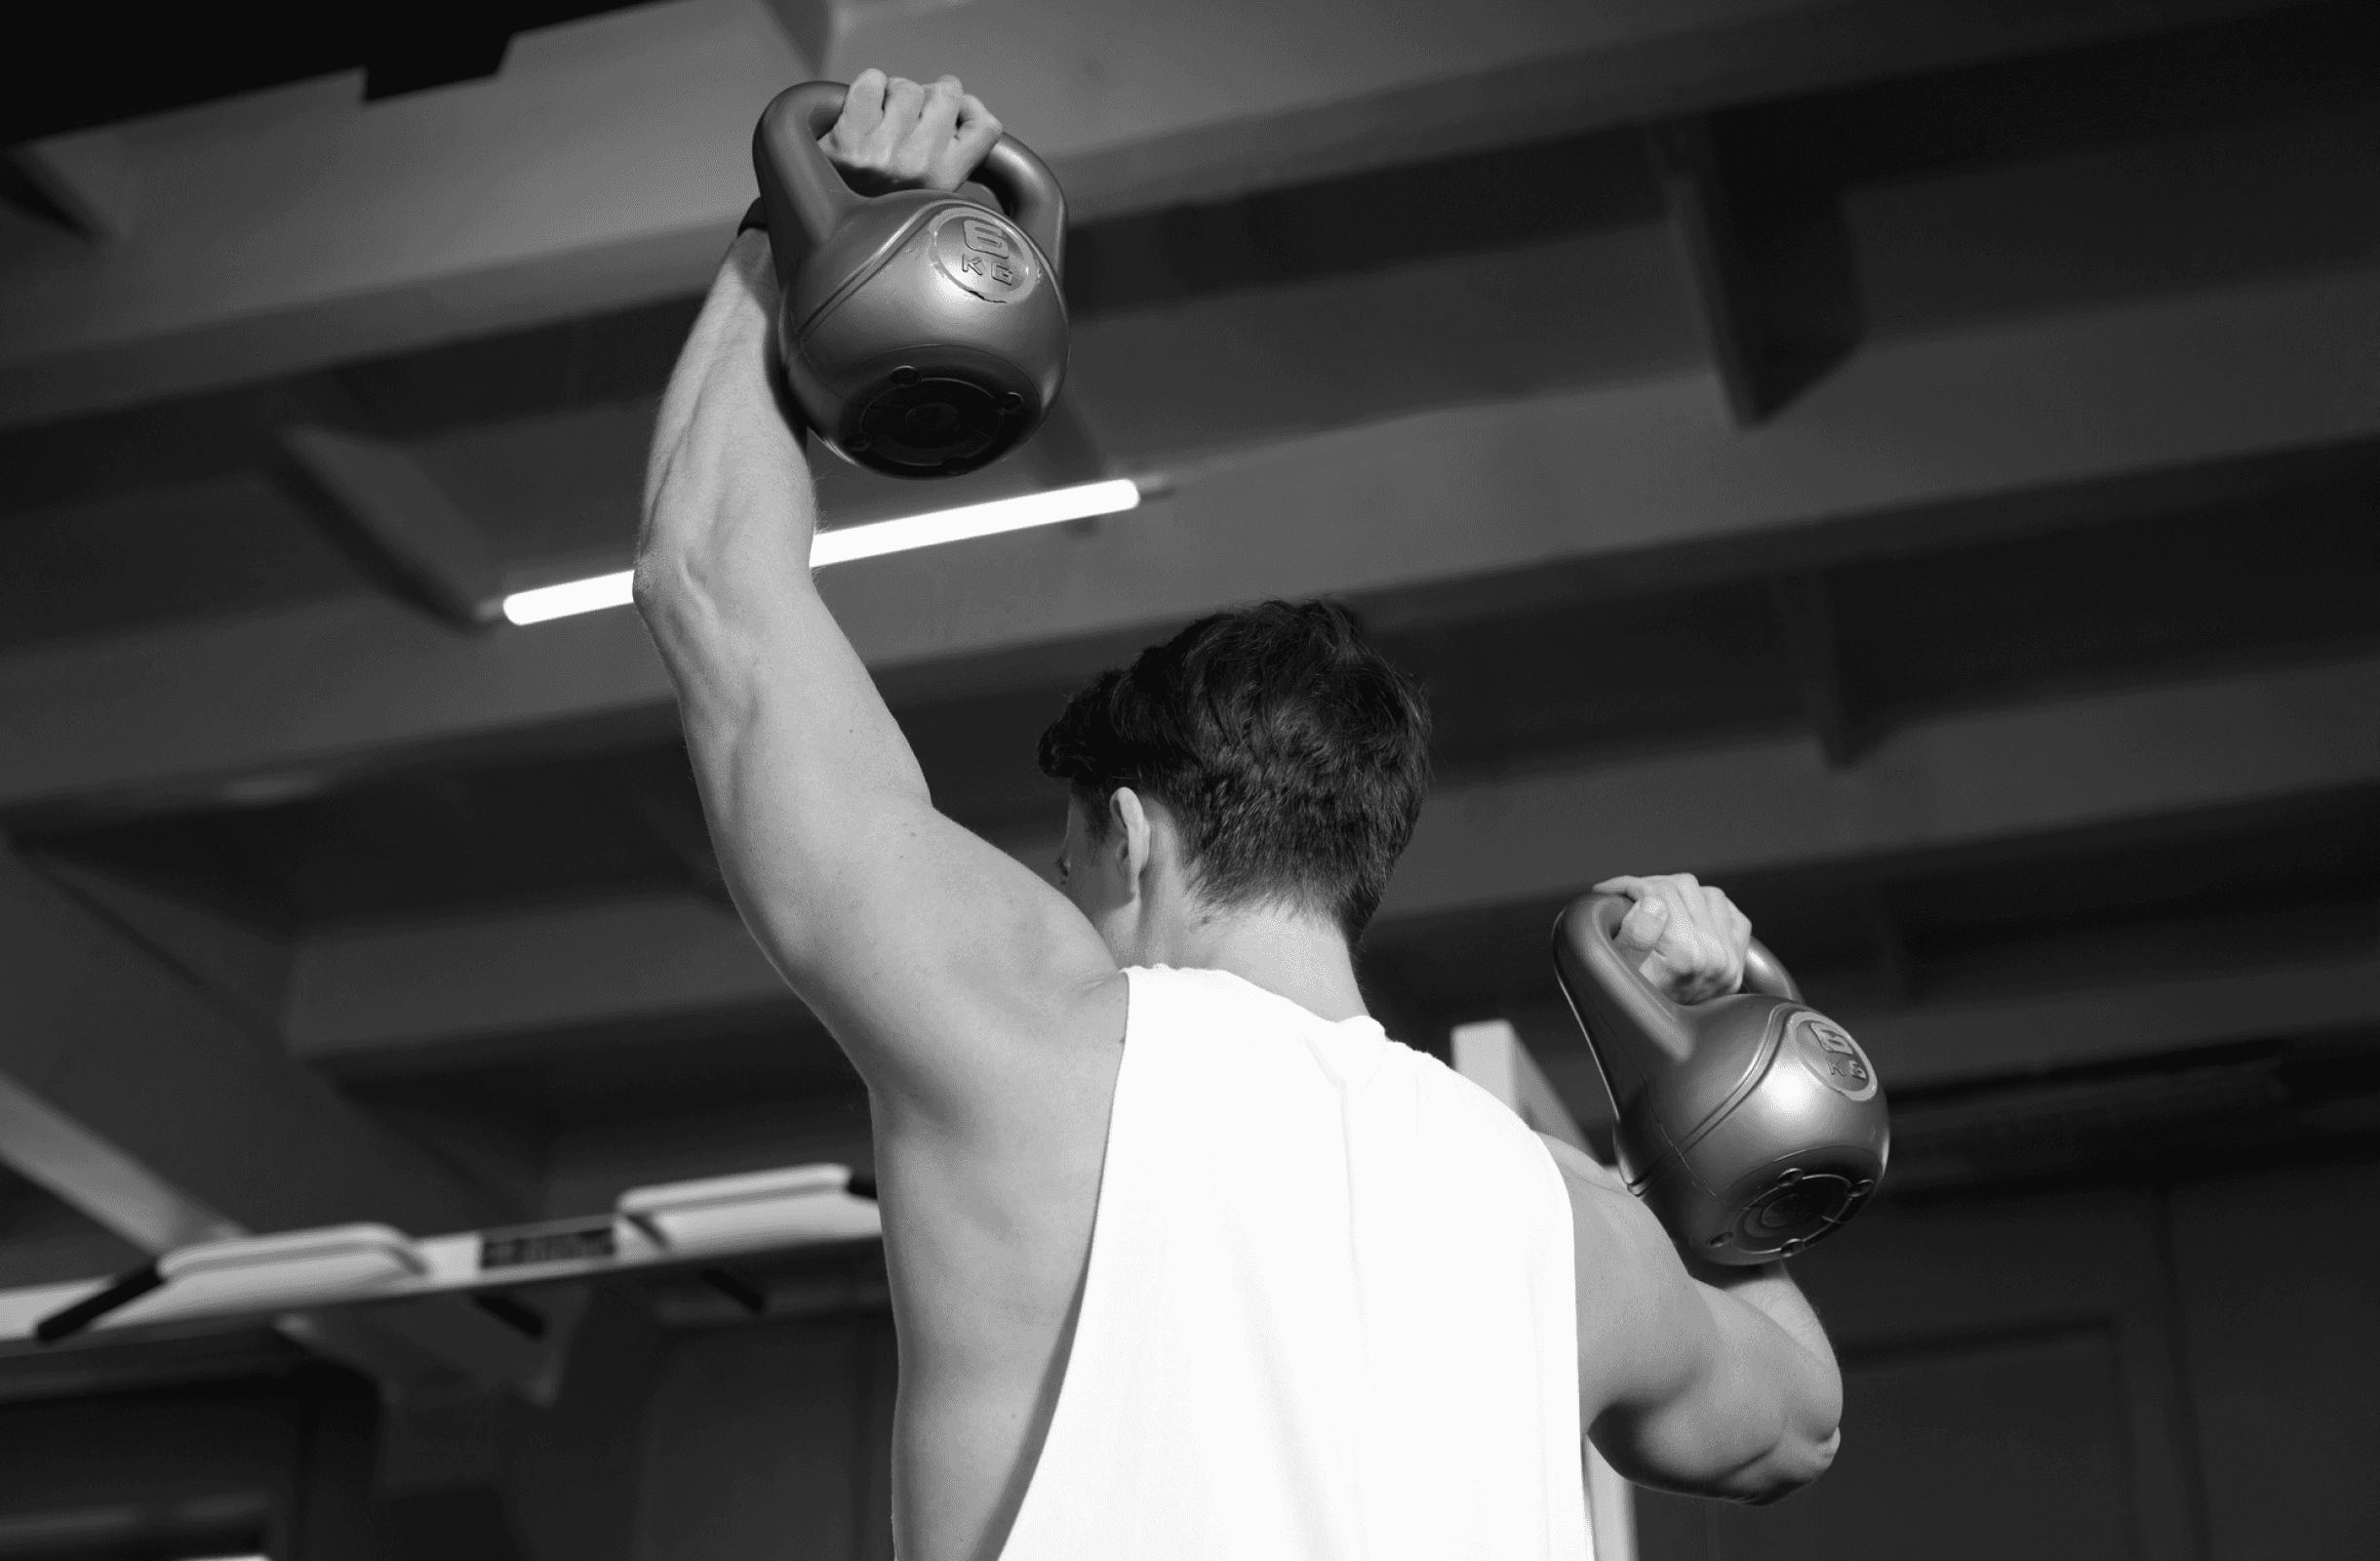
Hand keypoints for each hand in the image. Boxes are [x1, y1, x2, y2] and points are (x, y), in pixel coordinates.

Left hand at [823, 69, 1002, 194]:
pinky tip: (861, 108)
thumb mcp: (929, 189)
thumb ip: (953, 152)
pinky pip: (871, 82)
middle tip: (907, 116)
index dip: (969, 109)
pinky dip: (866, 86)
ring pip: (908, 87)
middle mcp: (919, 167)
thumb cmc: (880, 197)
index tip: (952, 112)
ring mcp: (884, 152)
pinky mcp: (849, 137)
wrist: (827, 221)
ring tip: (880, 118)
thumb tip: (962, 102)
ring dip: (892, 93)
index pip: (985, 127)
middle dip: (926, 96)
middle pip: (945, 94)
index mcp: (945, 182)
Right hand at [1596, 873, 1751, 1004]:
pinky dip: (1712, 909)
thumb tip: (1654, 903)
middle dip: (1653, 886)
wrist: (1653, 1039)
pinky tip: (1689, 916)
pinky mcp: (1736, 963)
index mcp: (1684, 954)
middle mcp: (1714, 956)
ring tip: (1657, 905)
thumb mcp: (1618, 968)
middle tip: (1631, 896)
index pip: (1660, 892)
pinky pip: (1732, 915)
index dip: (1629, 885)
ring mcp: (1730, 960)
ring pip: (1710, 895)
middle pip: (1685, 887)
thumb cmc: (1627, 1002)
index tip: (1610, 890)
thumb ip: (1635, 934)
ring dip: (1682, 895)